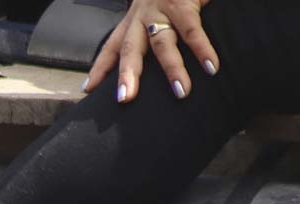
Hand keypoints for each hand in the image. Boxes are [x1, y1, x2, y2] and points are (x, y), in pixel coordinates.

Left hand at [83, 0, 218, 103]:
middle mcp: (142, 16)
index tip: (88, 89)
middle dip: (127, 74)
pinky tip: (211, 67)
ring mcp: (161, 9)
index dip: (100, 68)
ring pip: (163, 44)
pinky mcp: (182, 2)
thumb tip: (156, 66)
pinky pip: (193, 31)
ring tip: (181, 92)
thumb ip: (154, 34)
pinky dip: (203, 50)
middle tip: (124, 98)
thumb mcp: (155, 11)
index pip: (112, 46)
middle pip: (130, 49)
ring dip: (173, 69)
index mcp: (133, 20)